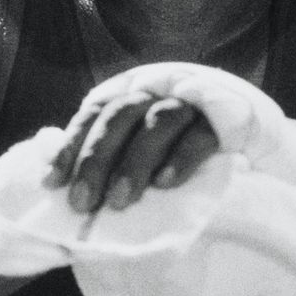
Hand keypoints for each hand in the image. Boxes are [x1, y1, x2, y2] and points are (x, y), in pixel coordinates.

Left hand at [46, 91, 219, 212]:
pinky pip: (199, 137)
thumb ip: (104, 158)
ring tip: (120, 200)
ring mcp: (191, 105)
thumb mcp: (136, 151)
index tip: (54, 184)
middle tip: (83, 202)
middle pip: (121, 116)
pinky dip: (180, 159)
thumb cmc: (174, 154)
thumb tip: (57, 184)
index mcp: (130, 97)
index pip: (94, 113)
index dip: (72, 146)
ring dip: (135, 162)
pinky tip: (165, 184)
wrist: (241, 137)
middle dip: (97, 159)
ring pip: (158, 121)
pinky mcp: (223, 123)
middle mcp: (157, 93)